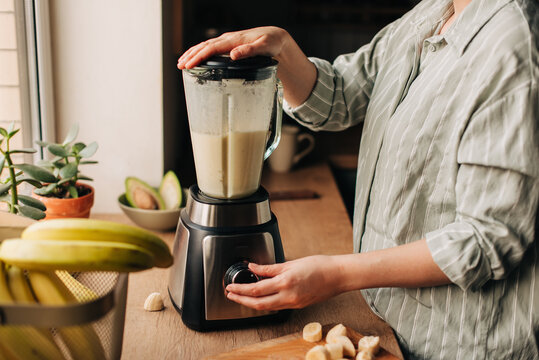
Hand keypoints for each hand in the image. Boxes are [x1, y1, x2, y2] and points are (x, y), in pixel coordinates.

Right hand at [177, 26, 290, 68]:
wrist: (275, 37)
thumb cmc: (271, 43)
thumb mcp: (264, 47)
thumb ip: (249, 50)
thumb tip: (233, 55)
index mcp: (234, 40)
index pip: (211, 48)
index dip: (199, 56)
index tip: (189, 65)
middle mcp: (228, 39)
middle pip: (204, 46)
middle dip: (191, 56)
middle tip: (180, 66)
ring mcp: (227, 42)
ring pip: (205, 46)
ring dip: (192, 53)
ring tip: (181, 63)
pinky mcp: (229, 46)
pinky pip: (210, 48)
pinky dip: (200, 53)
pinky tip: (195, 59)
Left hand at [225, 255, 342, 310]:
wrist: (337, 276)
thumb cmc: (318, 266)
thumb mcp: (290, 263)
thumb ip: (269, 268)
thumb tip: (253, 268)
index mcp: (285, 282)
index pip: (256, 289)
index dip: (240, 290)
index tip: (231, 287)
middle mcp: (288, 296)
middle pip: (258, 303)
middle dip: (241, 300)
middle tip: (230, 295)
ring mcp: (293, 303)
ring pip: (266, 307)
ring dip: (252, 303)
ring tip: (242, 297)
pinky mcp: (297, 305)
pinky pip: (276, 306)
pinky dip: (265, 303)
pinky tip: (260, 297)